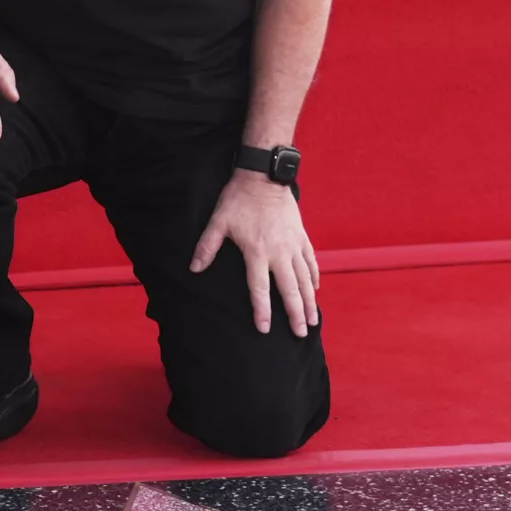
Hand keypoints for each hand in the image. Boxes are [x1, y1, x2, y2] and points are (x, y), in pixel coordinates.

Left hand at [190, 171, 319, 337]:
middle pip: (290, 290)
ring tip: (312, 320)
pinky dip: (314, 277)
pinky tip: (315, 290)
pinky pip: (310, 261)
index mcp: (257, 252)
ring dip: (309, 301)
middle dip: (295, 314)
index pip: (260, 288)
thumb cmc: (239, 199)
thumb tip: (194, 268)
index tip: (264, 330)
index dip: (261, 311)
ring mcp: (293, 245)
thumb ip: (207, 246)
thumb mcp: (219, 221)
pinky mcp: (301, 236)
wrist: (264, 175)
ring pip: (305, 279)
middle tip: (300, 334)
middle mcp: (279, 253)